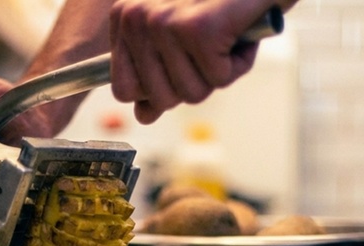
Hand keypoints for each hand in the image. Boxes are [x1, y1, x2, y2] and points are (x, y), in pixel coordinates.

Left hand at [109, 0, 275, 123]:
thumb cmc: (218, 5)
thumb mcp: (177, 44)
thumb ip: (157, 79)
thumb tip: (144, 116)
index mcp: (124, 19)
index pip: (124, 90)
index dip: (156, 92)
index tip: (177, 65)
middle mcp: (137, 19)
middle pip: (161, 99)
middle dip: (194, 82)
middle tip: (208, 48)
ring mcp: (165, 23)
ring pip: (192, 92)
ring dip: (219, 72)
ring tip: (224, 37)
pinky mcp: (199, 29)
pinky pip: (220, 79)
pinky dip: (240, 62)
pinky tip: (239, 32)